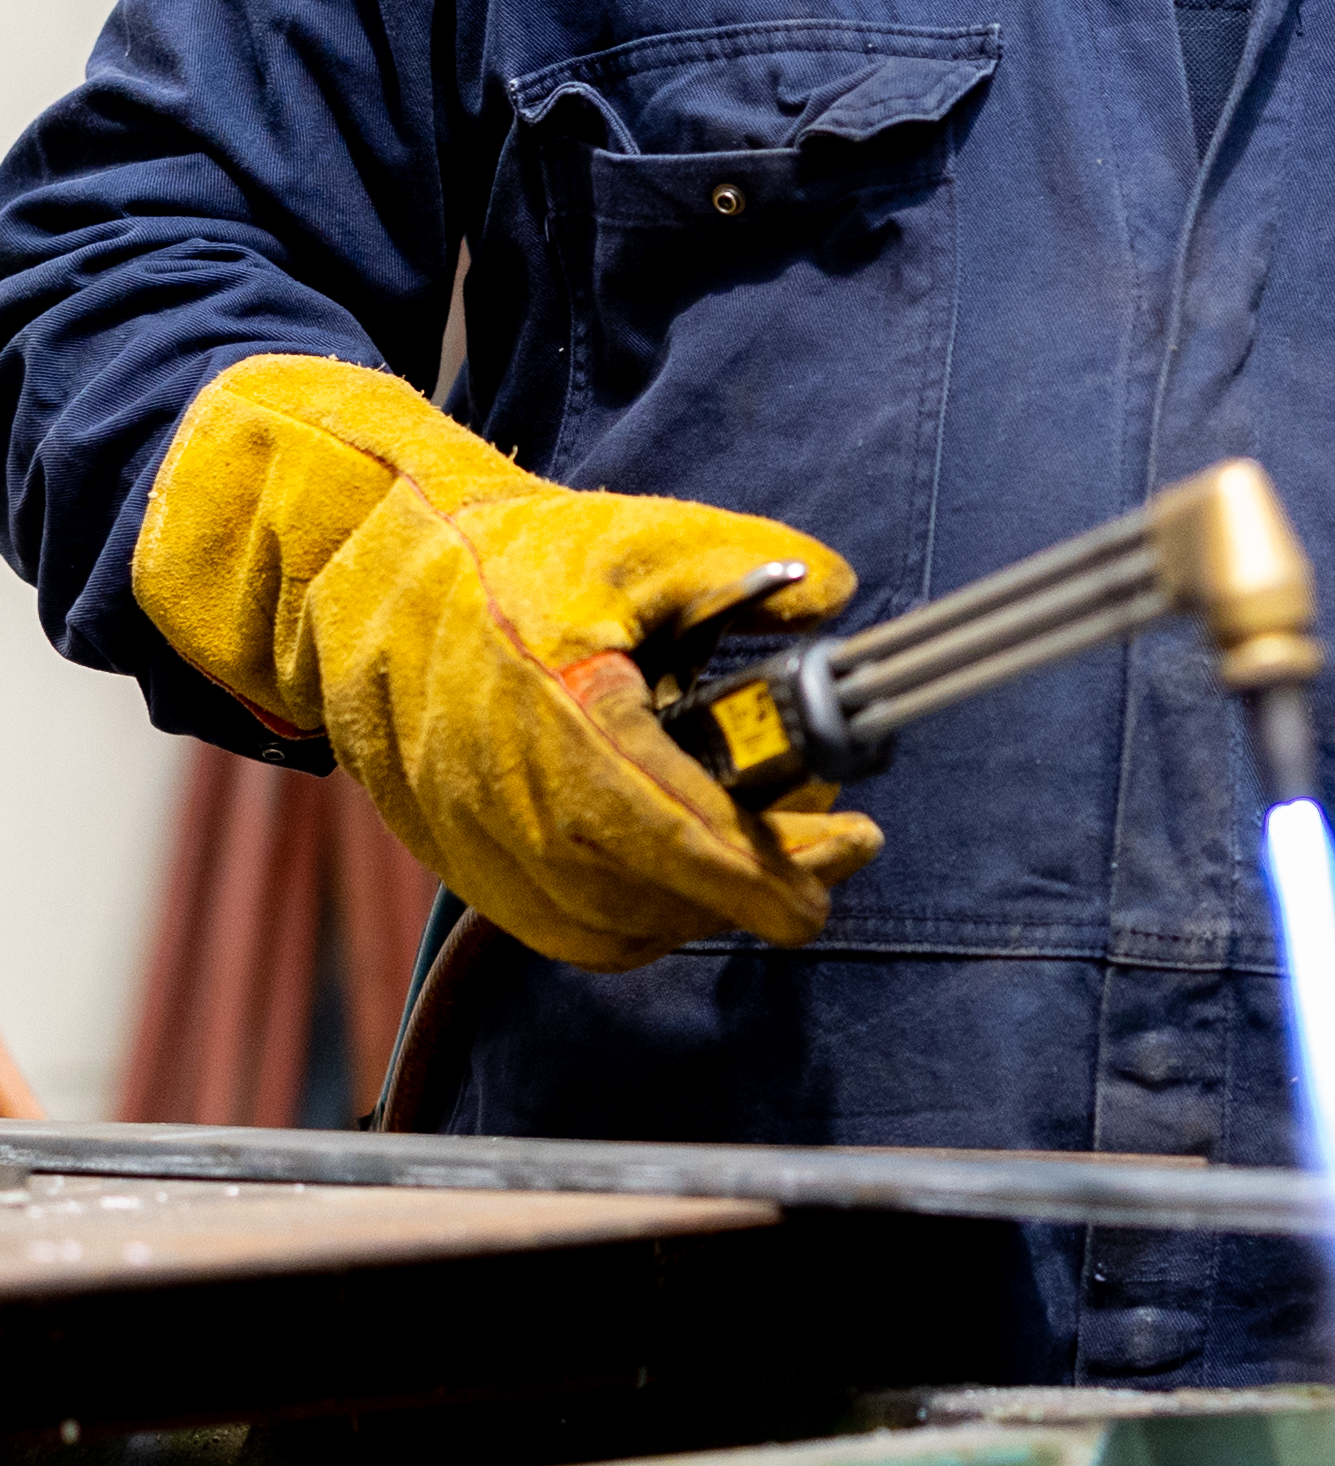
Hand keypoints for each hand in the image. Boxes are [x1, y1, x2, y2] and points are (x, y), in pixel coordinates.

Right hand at [135, 355, 881, 969]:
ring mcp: (481, 843)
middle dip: (759, 885)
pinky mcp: (464, 864)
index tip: (833, 877)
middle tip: (837, 847)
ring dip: (702, 908)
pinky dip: (640, 920)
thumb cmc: (512, 558)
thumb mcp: (646, 537)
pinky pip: (567, 929)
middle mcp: (515, 799)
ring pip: (614, 927)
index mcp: (566, 714)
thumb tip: (837, 604)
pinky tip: (690, 872)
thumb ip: (755, 565)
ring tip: (770, 852)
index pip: (677, 832)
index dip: (761, 875)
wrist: (366, 583)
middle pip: (659, 894)